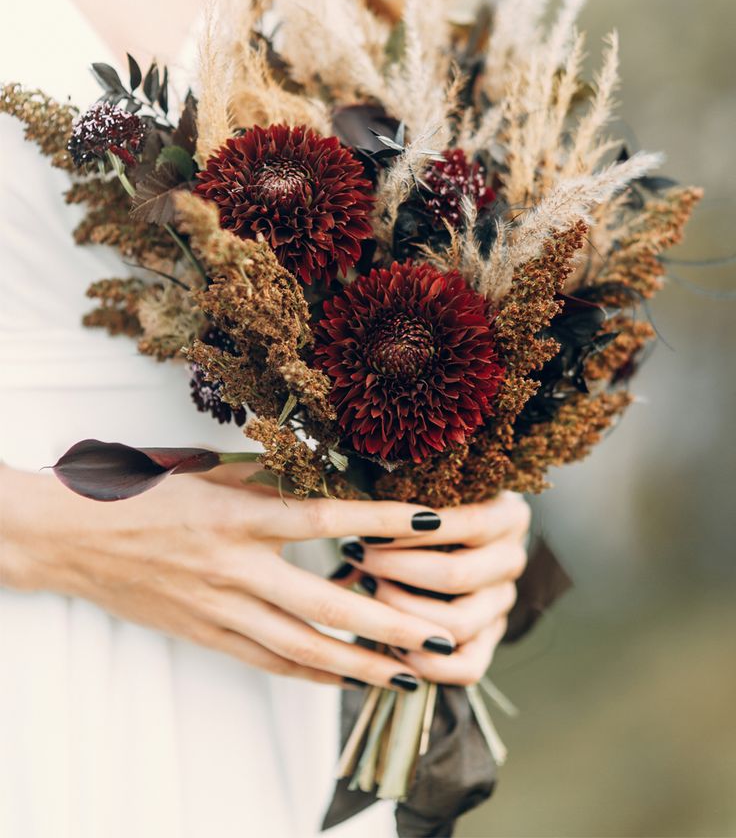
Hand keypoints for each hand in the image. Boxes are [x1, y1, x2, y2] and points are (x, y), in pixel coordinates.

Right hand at [0, 463, 460, 690]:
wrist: (79, 537)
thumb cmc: (149, 494)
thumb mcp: (212, 472)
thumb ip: (271, 478)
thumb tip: (332, 472)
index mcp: (238, 514)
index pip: (325, 519)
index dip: (382, 521)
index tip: (434, 521)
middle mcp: (234, 566)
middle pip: (323, 603)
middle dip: (386, 623)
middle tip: (438, 635)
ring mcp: (219, 608)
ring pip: (301, 646)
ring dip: (359, 664)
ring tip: (408, 673)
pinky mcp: (207, 634)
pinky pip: (269, 661)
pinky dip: (312, 672)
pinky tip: (348, 677)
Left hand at [332, 492, 530, 685]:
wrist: (450, 536)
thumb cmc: (426, 510)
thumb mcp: (420, 500)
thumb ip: (394, 515)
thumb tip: (346, 552)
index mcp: (509, 517)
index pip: (469, 524)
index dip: (415, 530)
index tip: (369, 531)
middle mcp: (513, 560)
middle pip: (457, 575)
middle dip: (397, 569)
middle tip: (358, 558)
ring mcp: (503, 603)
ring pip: (459, 623)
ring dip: (404, 614)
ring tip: (369, 596)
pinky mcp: (491, 639)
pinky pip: (469, 668)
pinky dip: (429, 663)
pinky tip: (393, 644)